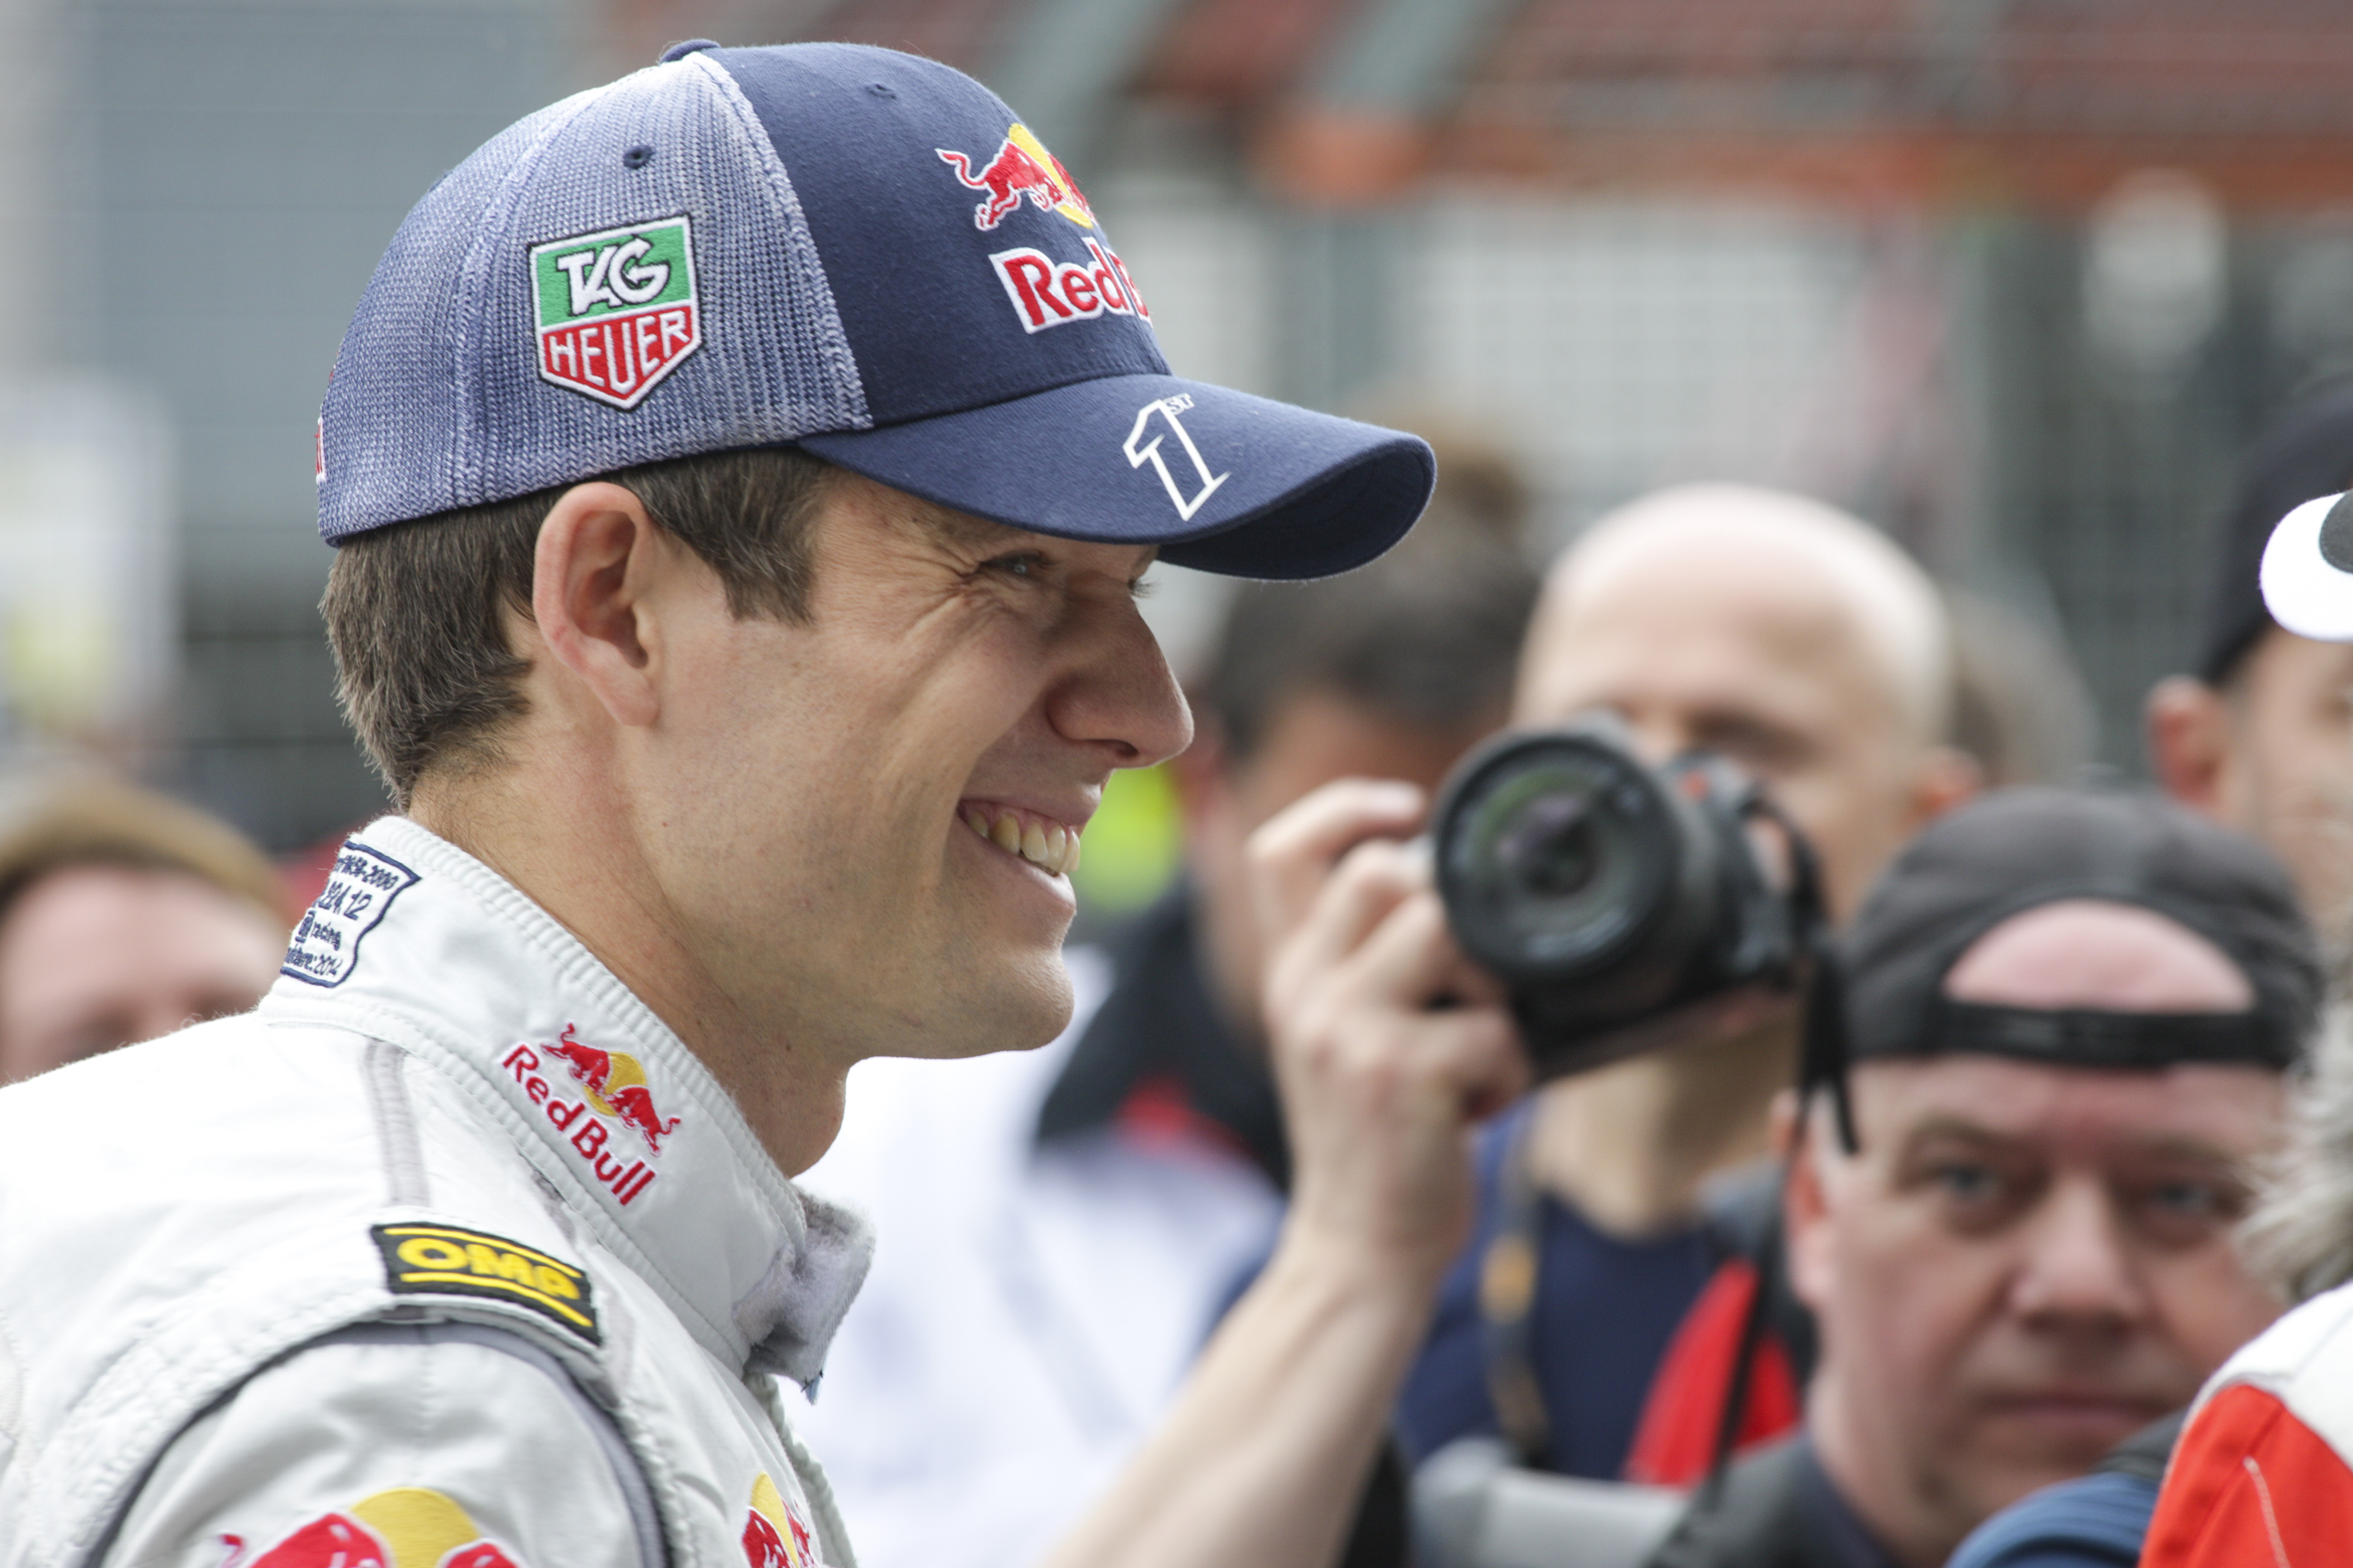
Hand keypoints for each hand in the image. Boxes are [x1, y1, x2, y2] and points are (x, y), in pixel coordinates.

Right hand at [1249, 780, 1529, 1289]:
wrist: (1354, 1252)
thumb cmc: (1373, 1146)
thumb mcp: (1339, 1043)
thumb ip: (1367, 970)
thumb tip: (1453, 898)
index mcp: (1291, 976)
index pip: (1279, 852)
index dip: (1343, 807)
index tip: (1404, 810)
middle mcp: (1307, 993)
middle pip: (1380, 870)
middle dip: (1451, 903)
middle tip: (1472, 973)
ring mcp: (1349, 1032)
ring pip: (1444, 927)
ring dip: (1491, 981)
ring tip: (1481, 1039)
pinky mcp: (1400, 1077)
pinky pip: (1494, 1030)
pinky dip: (1511, 1069)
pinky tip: (1483, 1105)